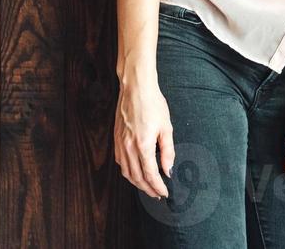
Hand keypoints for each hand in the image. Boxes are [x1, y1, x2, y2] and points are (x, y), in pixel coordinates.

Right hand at [114, 76, 174, 199]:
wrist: (135, 89)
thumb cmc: (153, 105)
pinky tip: (135, 171)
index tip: (165, 193)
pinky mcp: (116, 140)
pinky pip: (121, 163)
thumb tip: (168, 170)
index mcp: (143, 146)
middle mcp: (128, 148)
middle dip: (148, 189)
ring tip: (148, 187)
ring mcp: (120, 144)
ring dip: (137, 183)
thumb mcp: (166, 127)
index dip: (158, 187)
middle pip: (137, 178)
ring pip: (127, 172)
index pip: (150, 175)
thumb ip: (167, 151)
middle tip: (157, 194)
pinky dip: (128, 172)